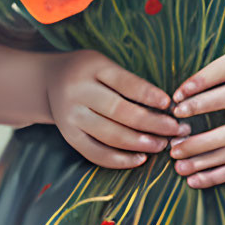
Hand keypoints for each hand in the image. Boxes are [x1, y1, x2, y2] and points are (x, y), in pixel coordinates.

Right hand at [46, 50, 189, 169]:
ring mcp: (72, 116)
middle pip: (120, 111)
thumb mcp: (103, 64)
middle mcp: (79, 92)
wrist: (49, 81)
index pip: (125, 83)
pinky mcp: (69, 136)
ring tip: (162, 145)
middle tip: (175, 130)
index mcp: (92, 68)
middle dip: (152, 123)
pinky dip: (119, 160)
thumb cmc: (88, 71)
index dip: (148, 94)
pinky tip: (140, 159)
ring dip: (140, 143)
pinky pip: (96, 153)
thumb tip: (165, 106)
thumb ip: (127, 81)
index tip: (169, 103)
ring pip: (110, 135)